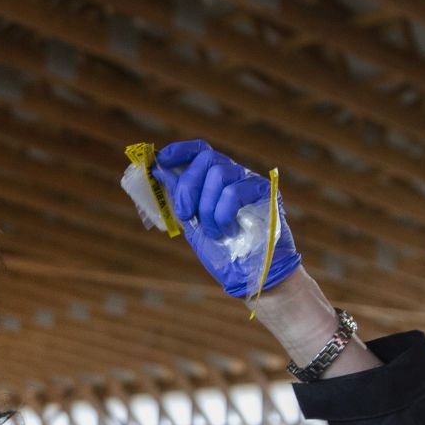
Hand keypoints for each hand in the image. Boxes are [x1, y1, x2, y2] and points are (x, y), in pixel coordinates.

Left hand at [151, 140, 302, 298]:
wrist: (248, 274)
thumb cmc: (222, 250)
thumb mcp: (193, 223)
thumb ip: (180, 198)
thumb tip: (159, 171)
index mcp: (215, 180)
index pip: (200, 150)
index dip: (180, 151)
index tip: (162, 160)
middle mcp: (234, 175)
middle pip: (206, 158)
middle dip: (188, 185)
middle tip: (186, 214)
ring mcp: (250, 181)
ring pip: (219, 174)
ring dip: (207, 207)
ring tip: (213, 231)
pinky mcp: (265, 192)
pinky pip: (234, 192)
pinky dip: (223, 214)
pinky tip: (229, 231)